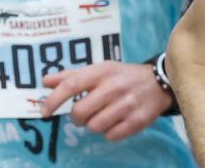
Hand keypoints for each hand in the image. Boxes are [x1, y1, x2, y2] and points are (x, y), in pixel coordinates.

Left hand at [39, 60, 171, 141]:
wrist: (160, 82)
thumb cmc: (123, 76)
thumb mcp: (101, 70)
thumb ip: (72, 76)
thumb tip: (44, 81)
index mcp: (103, 71)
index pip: (71, 85)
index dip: (54, 100)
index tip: (45, 112)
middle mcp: (115, 86)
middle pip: (80, 112)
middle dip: (77, 118)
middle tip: (84, 115)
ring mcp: (128, 104)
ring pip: (94, 127)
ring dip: (94, 124)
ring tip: (104, 116)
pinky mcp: (138, 120)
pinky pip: (111, 136)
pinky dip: (110, 132)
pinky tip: (117, 121)